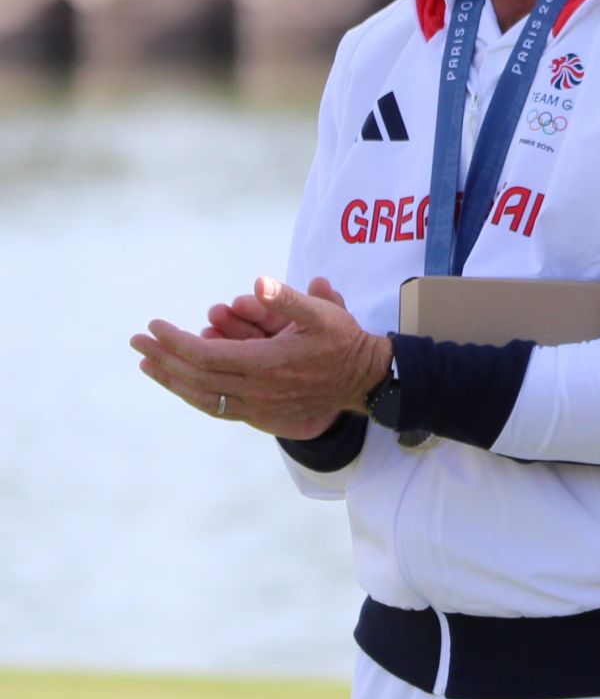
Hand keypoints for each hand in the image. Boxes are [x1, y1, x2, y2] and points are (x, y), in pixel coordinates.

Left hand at [131, 276, 385, 439]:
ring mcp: (257, 406)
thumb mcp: (322, 313)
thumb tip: (258, 282)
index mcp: (265, 364)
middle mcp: (256, 390)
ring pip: (201, 396)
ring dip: (170, 379)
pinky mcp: (260, 415)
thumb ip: (287, 298)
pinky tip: (178, 383)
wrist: (363, 379)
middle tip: (137, 341)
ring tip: (147, 364)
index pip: (204, 355)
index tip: (153, 325)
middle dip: (162, 358)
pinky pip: (215, 406)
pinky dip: (191, 394)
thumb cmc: (342, 341)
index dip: (174, 341)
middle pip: (195, 377)